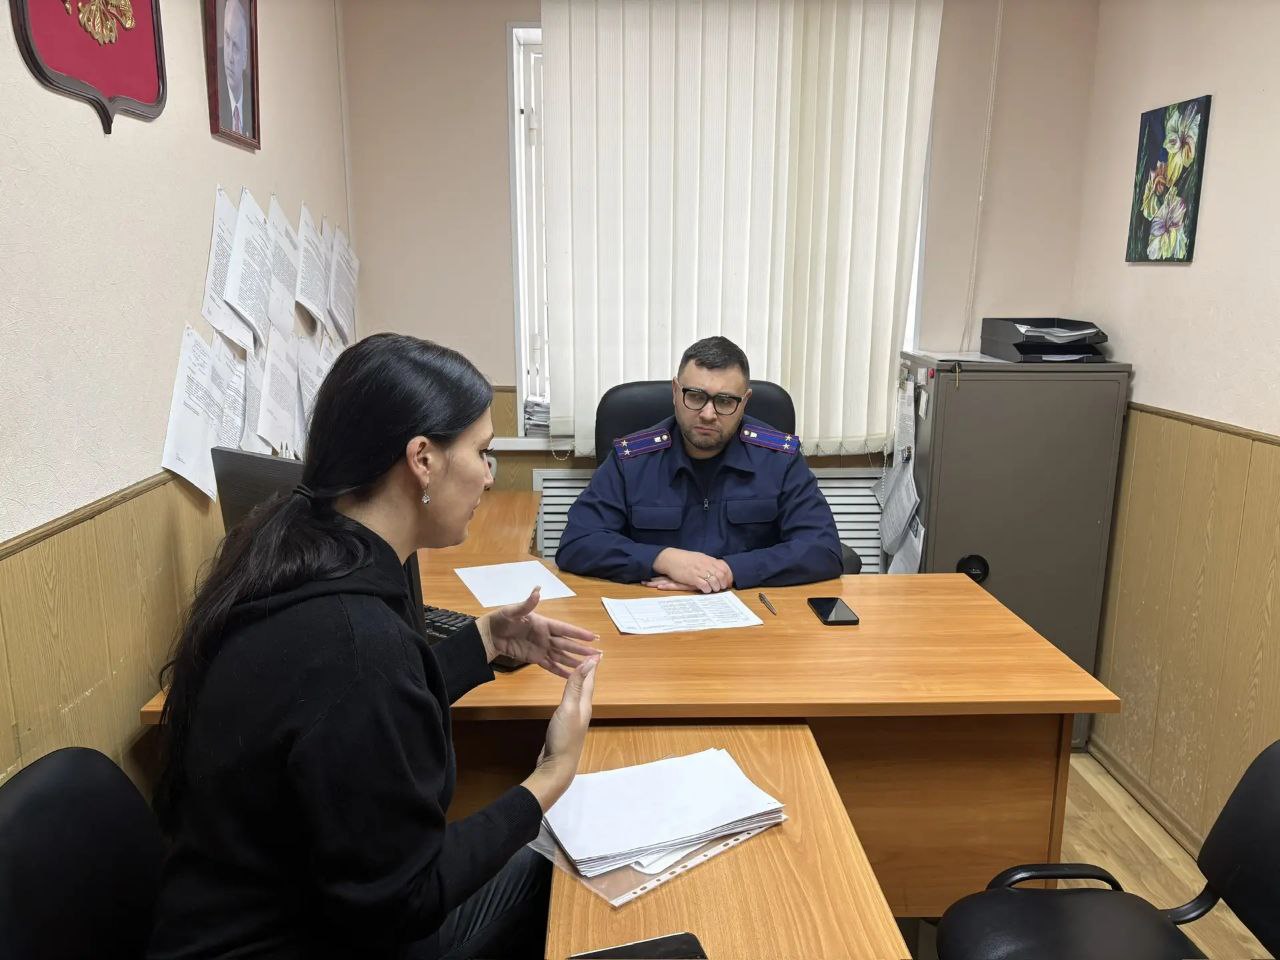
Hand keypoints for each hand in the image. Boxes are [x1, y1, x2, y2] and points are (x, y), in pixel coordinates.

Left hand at [479, 587, 598, 677]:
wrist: (489, 635)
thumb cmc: (501, 619)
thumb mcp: (513, 611)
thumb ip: (527, 604)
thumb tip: (537, 591)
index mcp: (544, 624)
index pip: (565, 629)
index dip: (578, 633)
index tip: (593, 636)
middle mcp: (546, 636)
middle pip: (567, 644)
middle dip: (583, 649)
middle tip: (598, 654)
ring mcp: (542, 648)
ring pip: (562, 656)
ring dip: (575, 661)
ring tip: (589, 666)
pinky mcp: (535, 659)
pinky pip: (550, 666)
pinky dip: (560, 671)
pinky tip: (570, 676)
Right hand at [523, 655, 599, 810]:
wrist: (557, 765)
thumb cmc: (563, 736)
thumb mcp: (569, 707)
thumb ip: (576, 685)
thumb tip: (589, 662)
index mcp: (585, 704)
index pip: (590, 680)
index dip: (592, 666)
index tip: (598, 653)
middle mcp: (582, 710)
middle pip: (586, 687)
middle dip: (588, 672)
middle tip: (590, 659)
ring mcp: (574, 719)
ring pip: (579, 695)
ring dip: (580, 682)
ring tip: (580, 673)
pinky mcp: (566, 726)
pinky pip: (570, 703)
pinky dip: (570, 694)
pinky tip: (567, 696)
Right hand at [652, 548, 733, 592]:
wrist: (671, 559)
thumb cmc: (684, 559)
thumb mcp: (699, 557)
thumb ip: (709, 563)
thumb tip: (718, 569)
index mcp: (708, 559)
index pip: (724, 568)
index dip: (728, 576)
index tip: (728, 582)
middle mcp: (705, 564)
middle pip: (721, 575)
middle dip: (723, 583)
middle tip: (721, 588)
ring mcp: (699, 571)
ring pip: (714, 581)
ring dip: (715, 587)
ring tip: (713, 589)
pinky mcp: (692, 577)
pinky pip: (704, 585)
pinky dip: (707, 589)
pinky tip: (705, 589)